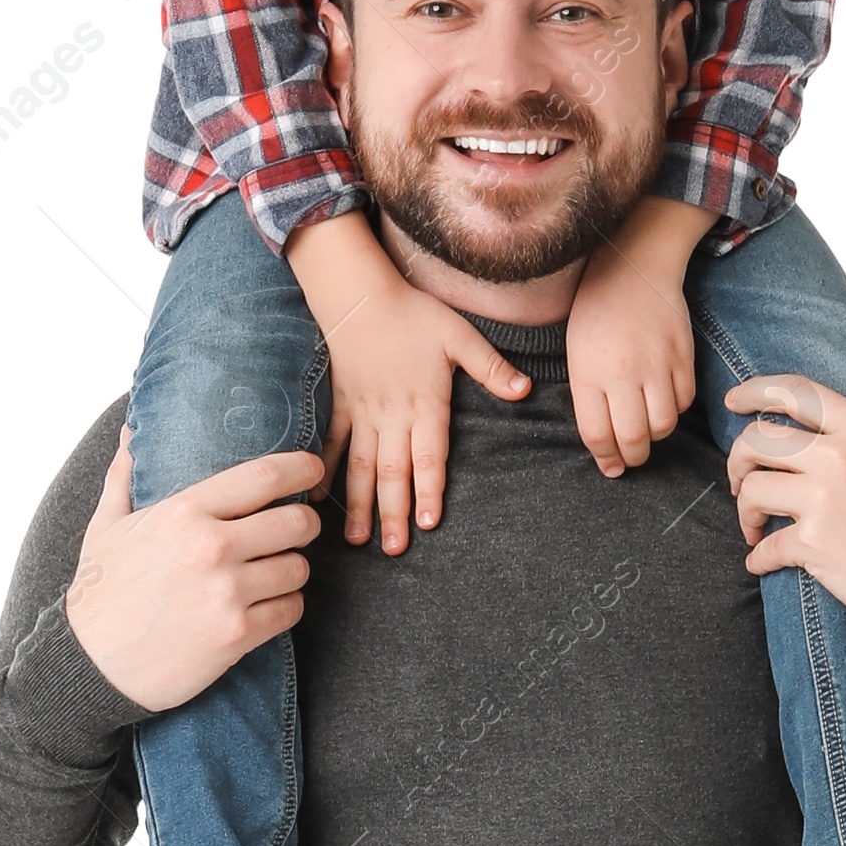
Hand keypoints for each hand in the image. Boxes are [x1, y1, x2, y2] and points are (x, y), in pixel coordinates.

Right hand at [64, 430, 320, 711]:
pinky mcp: (237, 634)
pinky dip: (285, 607)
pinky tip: (267, 606)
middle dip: (305, 523)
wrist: (91, 665)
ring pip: (298, 569)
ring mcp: (227, 592)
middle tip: (298, 528)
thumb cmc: (99, 594)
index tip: (312, 469)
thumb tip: (130, 431)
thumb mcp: (105, 527)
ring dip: (293, 569)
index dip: (301, 468)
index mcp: (184, 512)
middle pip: (295, 522)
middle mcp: (212, 547)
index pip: (264, 476)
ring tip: (275, 572)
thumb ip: (125, 475)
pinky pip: (290, 610)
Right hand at [313, 247, 529, 548]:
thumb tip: (525, 391)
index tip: (429, 523)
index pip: (430, 456)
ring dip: (360, 504)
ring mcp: (364, 414)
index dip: (429, 490)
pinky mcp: (342, 406)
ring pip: (362, 467)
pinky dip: (327, 471)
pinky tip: (320, 499)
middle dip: (394, 513)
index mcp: (425, 403)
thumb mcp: (460, 335)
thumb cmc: (413, 313)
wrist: (360, 295)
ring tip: (357, 540)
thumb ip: (491, 368)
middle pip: (394, 471)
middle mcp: (393, 416)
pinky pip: (335, 444)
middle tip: (395, 550)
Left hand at [564, 239, 697, 473]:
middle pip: (634, 438)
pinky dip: (674, 410)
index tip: (611, 467)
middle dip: (633, 457)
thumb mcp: (577, 355)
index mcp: (589, 373)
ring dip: (655, 436)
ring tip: (647, 428)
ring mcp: (657, 363)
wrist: (633, 267)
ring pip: (663, 425)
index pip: (598, 435)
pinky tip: (662, 400)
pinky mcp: (683, 355)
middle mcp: (623, 372)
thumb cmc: (596, 313)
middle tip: (631, 457)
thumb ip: (588, 400)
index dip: (606, 459)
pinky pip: (684, 401)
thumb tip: (607, 449)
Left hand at [724, 376, 845, 633]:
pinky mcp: (815, 546)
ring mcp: (825, 502)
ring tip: (754, 527)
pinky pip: (764, 547)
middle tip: (741, 480)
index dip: (755, 391)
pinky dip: (757, 559)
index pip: (796, 393)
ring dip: (744, 511)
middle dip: (738, 459)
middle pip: (758, 440)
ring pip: (751, 490)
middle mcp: (841, 458)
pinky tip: (761, 563)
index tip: (733, 402)